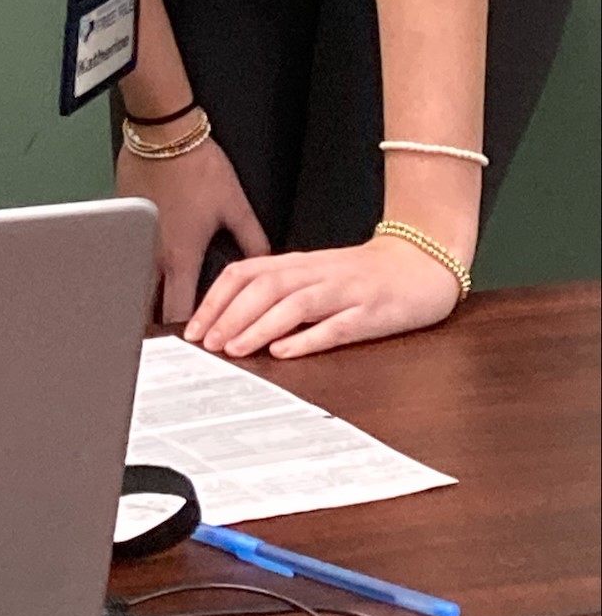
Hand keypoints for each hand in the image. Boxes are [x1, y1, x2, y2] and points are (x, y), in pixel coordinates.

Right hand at [116, 140, 269, 324]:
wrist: (163, 135)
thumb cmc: (196, 166)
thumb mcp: (236, 206)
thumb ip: (253, 240)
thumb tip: (265, 260)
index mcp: (182, 256)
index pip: (181, 310)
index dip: (191, 331)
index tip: (199, 343)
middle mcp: (154, 253)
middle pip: (150, 304)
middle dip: (162, 322)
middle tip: (175, 334)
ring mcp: (134, 237)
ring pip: (136, 280)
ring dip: (146, 297)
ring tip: (159, 307)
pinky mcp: (124, 219)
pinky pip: (129, 252)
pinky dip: (138, 265)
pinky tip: (149, 263)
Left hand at [183, 233, 464, 359]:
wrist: (421, 264)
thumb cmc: (361, 274)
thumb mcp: (313, 274)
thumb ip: (278, 289)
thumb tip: (232, 316)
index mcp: (296, 263)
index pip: (244, 273)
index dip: (216, 300)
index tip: (194, 328)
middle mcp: (315, 273)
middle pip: (263, 288)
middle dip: (230, 316)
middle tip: (207, 343)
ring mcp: (343, 292)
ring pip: (293, 305)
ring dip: (258, 327)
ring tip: (234, 348)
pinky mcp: (371, 312)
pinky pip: (335, 325)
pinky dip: (307, 339)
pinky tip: (284, 352)